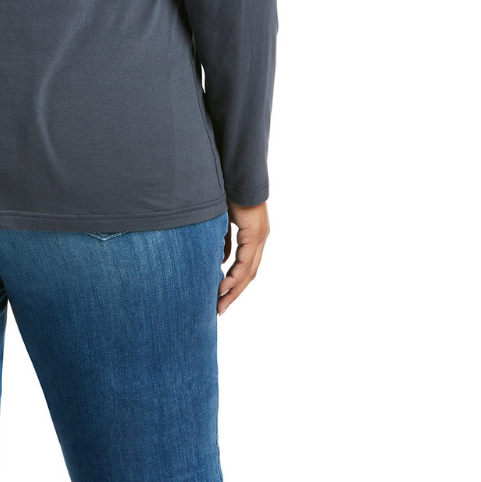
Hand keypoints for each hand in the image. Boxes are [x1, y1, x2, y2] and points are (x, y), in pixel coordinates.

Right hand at [218, 200, 268, 314]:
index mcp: (253, 236)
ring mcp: (259, 236)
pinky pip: (245, 260)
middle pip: (249, 274)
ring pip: (249, 271)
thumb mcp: (223, 221)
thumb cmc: (228, 192)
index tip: (220, 296)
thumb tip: (221, 261)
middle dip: (235, 293)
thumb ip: (224, 241)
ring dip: (235, 289)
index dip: (234, 284)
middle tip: (220, 309)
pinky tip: (224, 286)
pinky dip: (235, 275)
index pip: (246, 266)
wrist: (236, 172)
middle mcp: (260, 238)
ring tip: (221, 303)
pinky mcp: (254, 233)